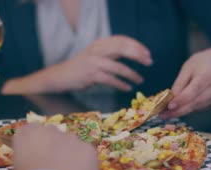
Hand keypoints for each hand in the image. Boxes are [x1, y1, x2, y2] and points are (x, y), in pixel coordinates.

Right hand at [2, 35, 152, 93]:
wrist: (61, 76)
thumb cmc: (82, 68)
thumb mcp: (96, 55)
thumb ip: (111, 53)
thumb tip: (133, 54)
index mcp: (99, 43)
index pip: (122, 40)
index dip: (136, 46)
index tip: (147, 54)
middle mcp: (96, 50)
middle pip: (122, 49)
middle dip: (138, 55)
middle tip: (149, 62)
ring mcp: (93, 63)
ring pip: (118, 67)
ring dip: (132, 74)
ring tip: (139, 80)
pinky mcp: (91, 75)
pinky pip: (111, 80)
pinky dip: (121, 84)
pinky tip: (127, 88)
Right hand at [13, 124, 98, 169]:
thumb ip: (26, 159)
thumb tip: (34, 162)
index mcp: (27, 134)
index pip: (30, 131)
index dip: (34, 144)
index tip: (36, 156)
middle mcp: (49, 130)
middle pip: (52, 134)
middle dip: (53, 146)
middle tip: (53, 167)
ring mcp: (71, 138)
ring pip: (71, 143)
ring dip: (70, 154)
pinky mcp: (88, 149)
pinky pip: (86, 154)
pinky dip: (85, 163)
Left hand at [160, 49, 210, 117]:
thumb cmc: (200, 65)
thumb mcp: (187, 68)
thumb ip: (179, 84)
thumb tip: (170, 100)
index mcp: (209, 75)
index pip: (194, 90)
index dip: (182, 100)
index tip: (169, 106)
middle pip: (196, 102)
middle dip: (178, 111)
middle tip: (163, 115)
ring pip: (196, 108)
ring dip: (181, 112)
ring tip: (166, 113)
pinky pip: (199, 108)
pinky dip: (188, 109)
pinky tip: (179, 108)